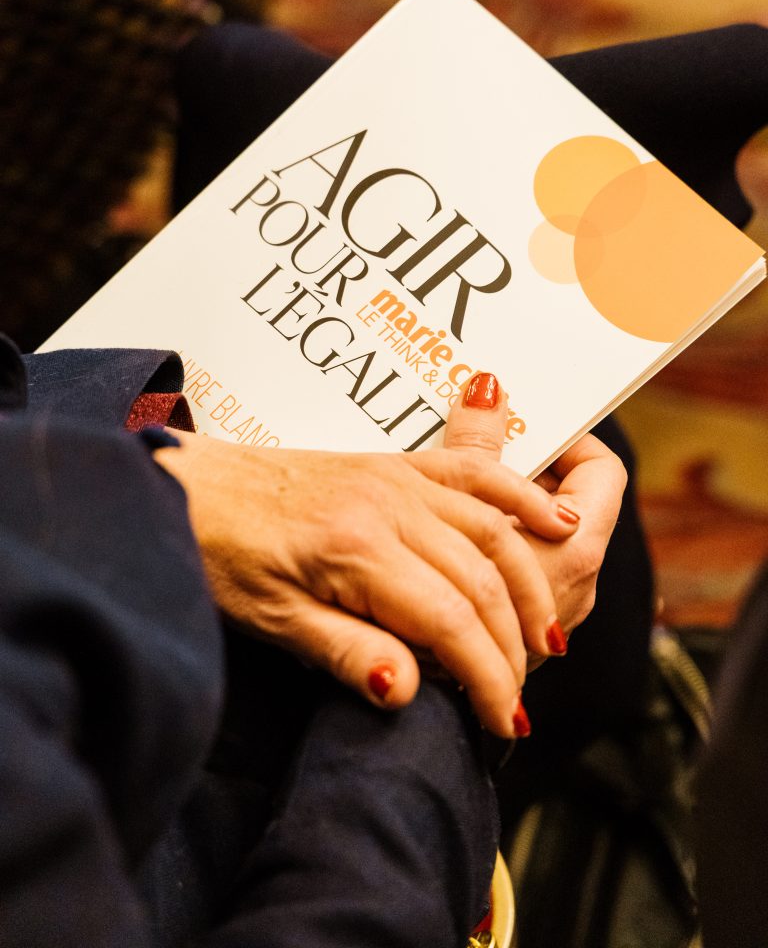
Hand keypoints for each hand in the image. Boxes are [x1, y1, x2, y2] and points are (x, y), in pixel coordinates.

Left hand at [154, 376, 577, 737]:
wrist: (190, 485)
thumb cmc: (221, 555)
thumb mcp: (271, 621)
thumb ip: (344, 653)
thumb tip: (408, 692)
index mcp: (356, 550)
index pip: (451, 622)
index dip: (488, 678)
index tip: (506, 722)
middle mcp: (389, 505)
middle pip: (483, 578)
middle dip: (514, 645)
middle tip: (522, 697)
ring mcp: (397, 477)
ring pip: (493, 527)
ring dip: (531, 582)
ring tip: (548, 636)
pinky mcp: (396, 462)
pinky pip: (475, 471)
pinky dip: (521, 494)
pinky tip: (556, 517)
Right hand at [443, 399, 627, 659]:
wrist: (410, 717)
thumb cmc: (430, 611)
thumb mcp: (453, 509)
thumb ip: (474, 449)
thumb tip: (489, 388)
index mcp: (574, 550)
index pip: (603, 472)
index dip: (571, 440)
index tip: (529, 428)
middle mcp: (578, 585)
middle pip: (571, 506)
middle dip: (532, 472)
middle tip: (485, 448)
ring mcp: (555, 614)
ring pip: (546, 542)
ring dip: (512, 513)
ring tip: (462, 490)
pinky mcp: (525, 636)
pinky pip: (528, 574)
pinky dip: (501, 549)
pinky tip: (453, 540)